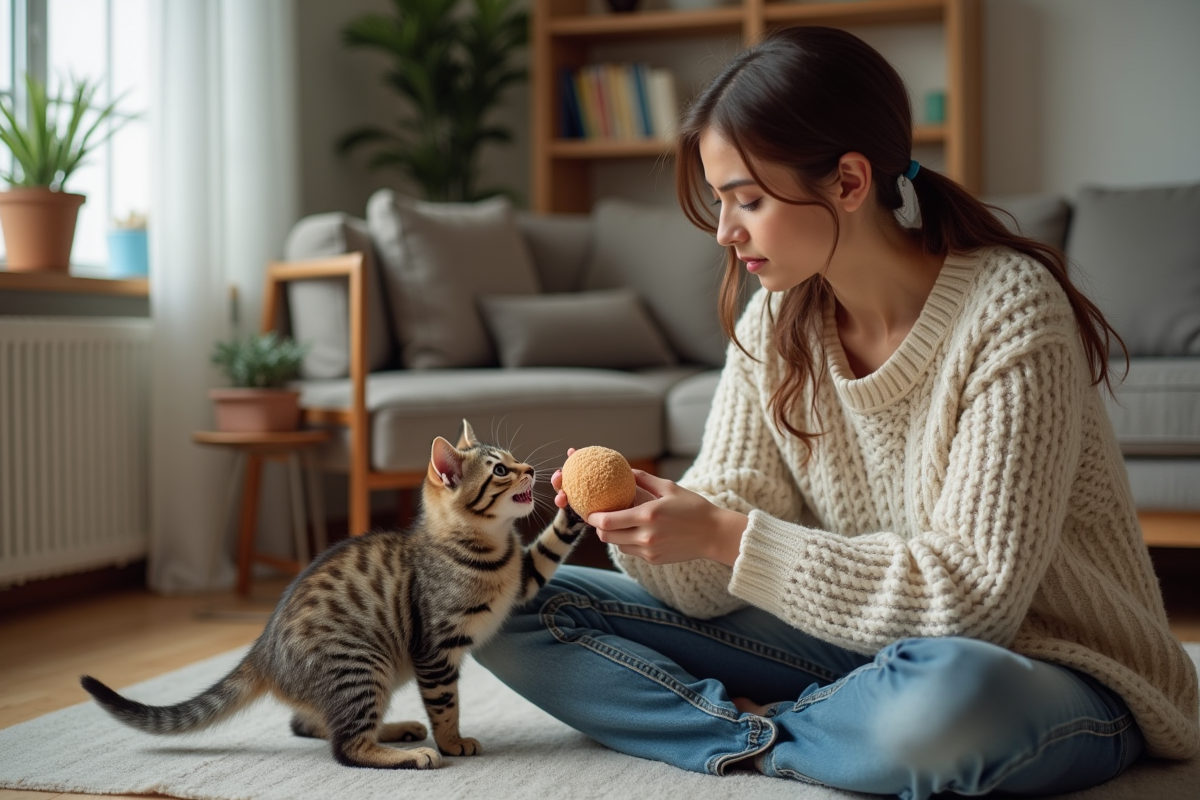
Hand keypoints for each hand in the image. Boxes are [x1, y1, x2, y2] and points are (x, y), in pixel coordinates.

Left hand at [552, 452, 746, 566]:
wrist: (714, 534)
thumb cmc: (693, 507)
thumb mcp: (669, 488)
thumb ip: (644, 479)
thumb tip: (625, 470)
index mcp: (647, 516)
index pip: (607, 521)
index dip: (592, 517)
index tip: (589, 510)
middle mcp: (645, 536)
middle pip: (606, 536)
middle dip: (599, 527)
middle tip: (599, 517)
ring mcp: (649, 551)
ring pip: (617, 545)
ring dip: (612, 534)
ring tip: (616, 522)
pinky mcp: (654, 560)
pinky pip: (630, 551)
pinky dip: (627, 542)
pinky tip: (634, 531)